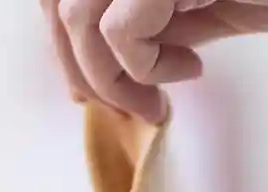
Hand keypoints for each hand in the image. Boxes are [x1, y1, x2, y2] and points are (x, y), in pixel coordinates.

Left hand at [43, 0, 267, 121]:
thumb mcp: (208, 7)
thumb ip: (156, 24)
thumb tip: (104, 69)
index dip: (66, 46)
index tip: (97, 90)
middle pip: (58, 5)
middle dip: (83, 69)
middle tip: (132, 106)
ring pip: (78, 20)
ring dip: (113, 80)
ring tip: (159, 100)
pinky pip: (120, 31)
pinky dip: (145, 68)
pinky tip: (192, 68)